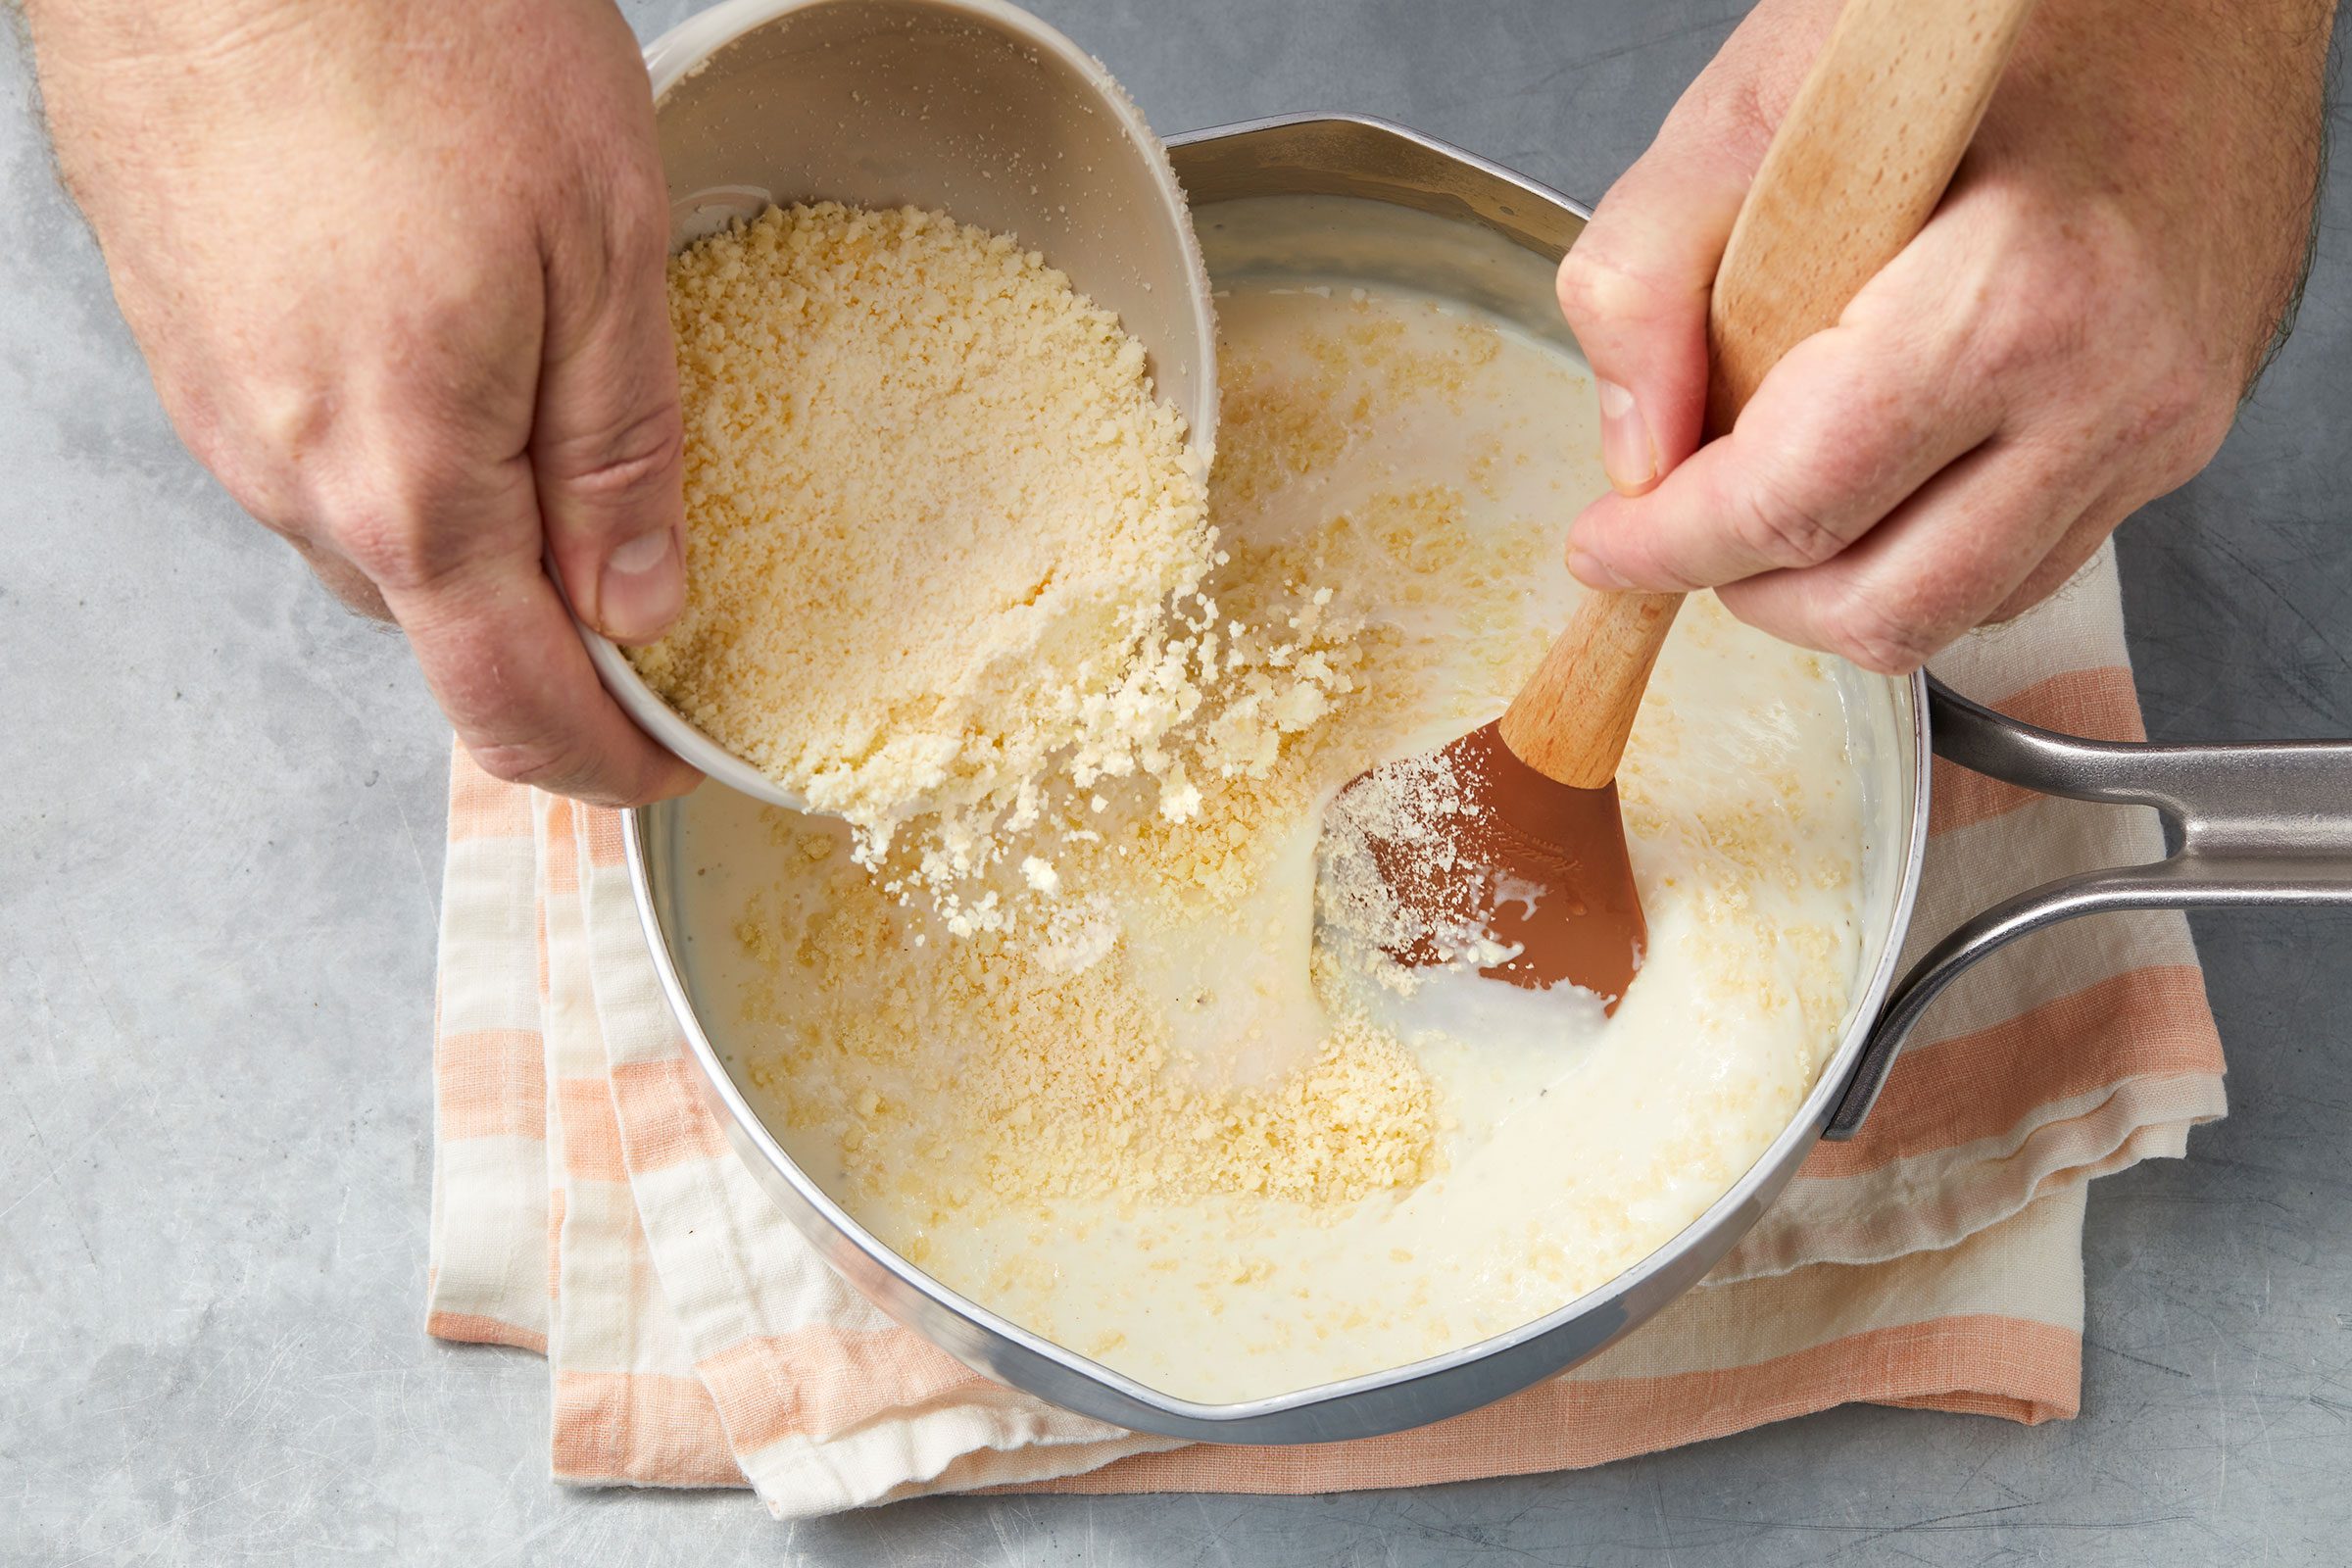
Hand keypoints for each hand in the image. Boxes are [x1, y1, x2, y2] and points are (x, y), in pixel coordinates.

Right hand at [30, 0, 700, 803]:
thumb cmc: (421, 32)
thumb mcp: (607, 248)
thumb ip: (622, 454)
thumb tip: (643, 609)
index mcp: (408, 482)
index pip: (514, 702)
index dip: (607, 760)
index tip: (674, 767)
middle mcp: (289, 476)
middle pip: (443, 636)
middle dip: (553, 652)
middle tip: (654, 615)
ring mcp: (218, 413)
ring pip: (376, 549)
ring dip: (476, 552)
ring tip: (563, 478)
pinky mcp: (185, 345)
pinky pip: (313, 463)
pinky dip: (403, 470)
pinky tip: (454, 382)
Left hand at [1555, 0, 2331, 672]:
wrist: (2177, 0)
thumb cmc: (1986, 23)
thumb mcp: (1760, 103)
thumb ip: (1649, 270)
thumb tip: (1635, 445)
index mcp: (2007, 293)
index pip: (1800, 501)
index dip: (1672, 546)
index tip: (1606, 543)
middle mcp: (2103, 384)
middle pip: (1882, 604)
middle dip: (1746, 590)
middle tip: (1680, 532)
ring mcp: (2151, 426)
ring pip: (1956, 615)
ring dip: (1832, 591)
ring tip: (1770, 499)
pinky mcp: (2170, 443)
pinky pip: (2022, 570)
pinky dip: (1918, 558)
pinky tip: (1872, 478)